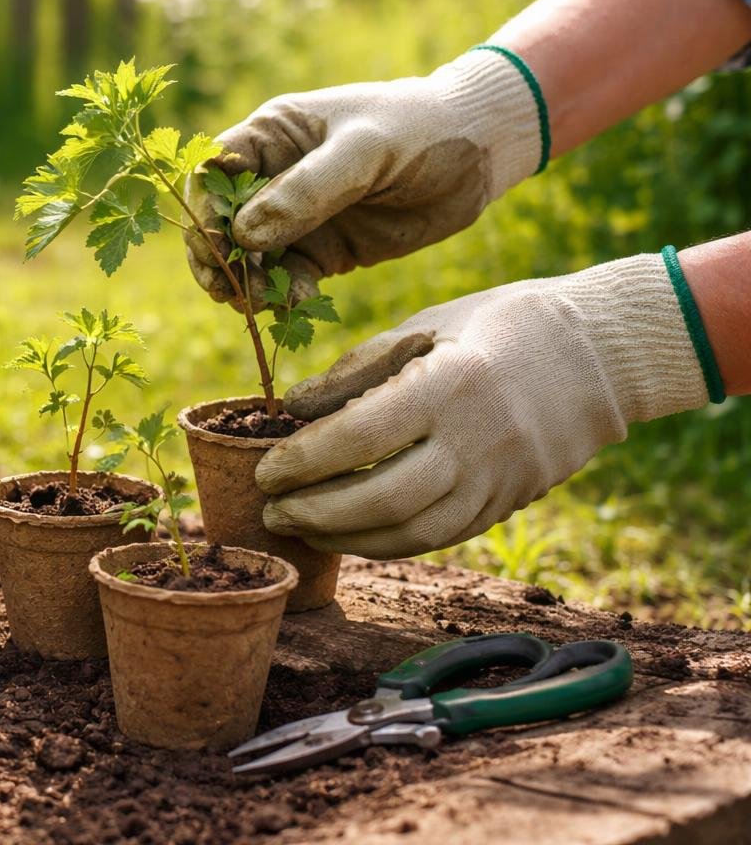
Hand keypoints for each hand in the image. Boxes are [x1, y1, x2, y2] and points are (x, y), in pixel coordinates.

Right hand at [183, 50, 542, 307]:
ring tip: (264, 302)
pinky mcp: (323, 252)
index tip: (218, 244)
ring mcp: (296, 218)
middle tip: (230, 290)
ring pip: (246, 260)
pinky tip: (299, 302)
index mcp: (271, 136)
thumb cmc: (422, 130)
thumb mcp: (366, 150)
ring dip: (246, 285)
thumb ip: (307, 190)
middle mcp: (273, 177)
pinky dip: (282, 296)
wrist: (481, 153)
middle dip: (217, 258)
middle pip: (218, 223)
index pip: (211, 173)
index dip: (204, 210)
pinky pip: (284, 280)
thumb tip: (244, 235)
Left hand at [255, 253, 708, 558]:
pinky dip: (388, 542)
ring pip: (411, 532)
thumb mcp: (427, 323)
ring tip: (300, 526)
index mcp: (449, 385)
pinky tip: (349, 534)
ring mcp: (498, 480)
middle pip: (382, 499)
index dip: (303, 461)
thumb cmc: (499, 325)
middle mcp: (477, 441)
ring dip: (346, 539)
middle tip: (270, 509)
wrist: (601, 354)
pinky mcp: (509, 503)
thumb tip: (292, 408)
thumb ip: (357, 368)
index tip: (264, 469)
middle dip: (315, 512)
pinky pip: (440, 537)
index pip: (359, 438)